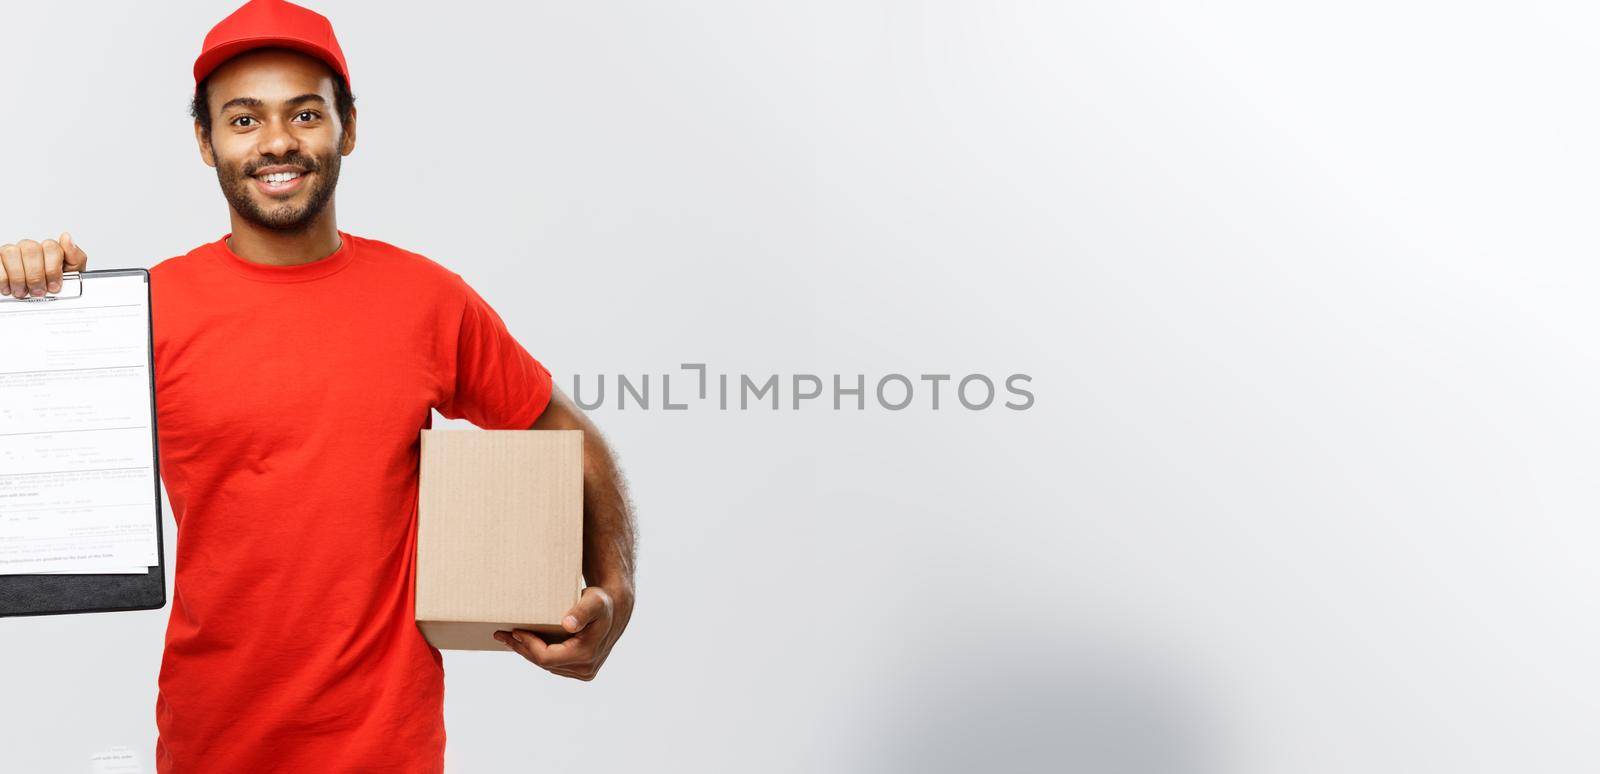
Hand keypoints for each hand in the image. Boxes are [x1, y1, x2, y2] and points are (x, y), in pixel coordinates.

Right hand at [0, 233, 88, 298]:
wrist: (43, 299)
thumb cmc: (56, 285)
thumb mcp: (73, 275)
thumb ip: (75, 257)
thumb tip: (67, 238)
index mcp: (50, 250)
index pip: (51, 247)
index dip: (53, 269)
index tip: (54, 286)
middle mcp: (31, 249)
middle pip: (31, 249)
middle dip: (36, 274)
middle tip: (38, 291)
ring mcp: (13, 252)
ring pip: (11, 252)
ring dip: (18, 276)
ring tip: (23, 291)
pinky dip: (3, 278)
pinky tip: (9, 288)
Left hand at [495, 584, 632, 680]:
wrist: (615, 612)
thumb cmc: (602, 603)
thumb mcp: (594, 601)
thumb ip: (582, 611)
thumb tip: (568, 624)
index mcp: (585, 654)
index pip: (546, 657)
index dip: (528, 646)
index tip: (515, 631)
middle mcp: (585, 669)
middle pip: (543, 663)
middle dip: (522, 648)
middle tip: (502, 635)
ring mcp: (584, 672)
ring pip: (547, 665)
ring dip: (528, 652)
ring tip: (511, 638)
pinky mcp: (581, 671)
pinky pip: (554, 665)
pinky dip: (540, 654)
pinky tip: (528, 643)